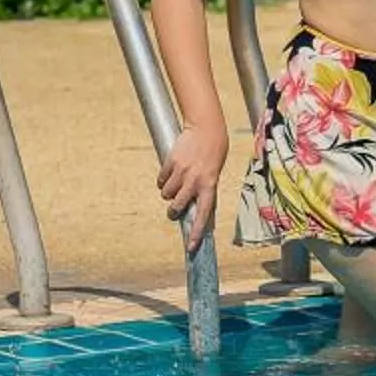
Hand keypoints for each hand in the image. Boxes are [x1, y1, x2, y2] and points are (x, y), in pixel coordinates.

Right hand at [157, 123, 229, 248]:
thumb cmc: (214, 152)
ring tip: (177, 180)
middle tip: (174, 207)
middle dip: (173, 210)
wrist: (206, 127)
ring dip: (168, 191)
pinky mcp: (171, 162)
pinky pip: (161, 180)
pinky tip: (172, 170)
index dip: (196, 233)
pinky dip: (163, 179)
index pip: (203, 215)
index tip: (191, 247)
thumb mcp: (214, 174)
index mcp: (209, 185)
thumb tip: (196, 211)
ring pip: (166, 194)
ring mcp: (182, 172)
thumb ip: (204, 190)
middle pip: (176, 207)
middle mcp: (195, 181)